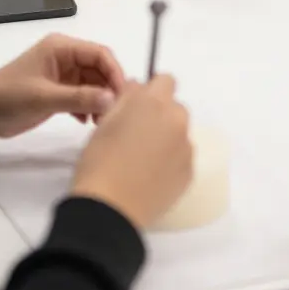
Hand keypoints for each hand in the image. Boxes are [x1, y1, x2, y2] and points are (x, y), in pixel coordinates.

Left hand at [0, 35, 124, 140]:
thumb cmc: (7, 98)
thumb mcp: (43, 98)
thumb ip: (79, 98)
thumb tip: (112, 100)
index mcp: (61, 47)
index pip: (100, 54)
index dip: (115, 72)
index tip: (123, 96)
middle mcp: (65, 56)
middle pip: (99, 68)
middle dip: (109, 89)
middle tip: (116, 112)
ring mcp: (62, 74)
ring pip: (93, 83)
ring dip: (99, 100)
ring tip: (101, 122)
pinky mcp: (58, 90)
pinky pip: (83, 94)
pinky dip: (88, 106)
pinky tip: (86, 122)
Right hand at [71, 75, 192, 230]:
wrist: (109, 209)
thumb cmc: (99, 161)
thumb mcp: (105, 122)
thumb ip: (127, 97)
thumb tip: (138, 86)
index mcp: (155, 102)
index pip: (166, 80)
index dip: (152, 90)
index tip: (139, 105)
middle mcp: (177, 120)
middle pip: (174, 108)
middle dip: (159, 115)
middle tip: (136, 136)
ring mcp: (186, 147)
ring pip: (179, 133)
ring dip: (166, 139)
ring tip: (141, 161)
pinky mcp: (189, 172)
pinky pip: (182, 158)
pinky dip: (170, 162)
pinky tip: (150, 177)